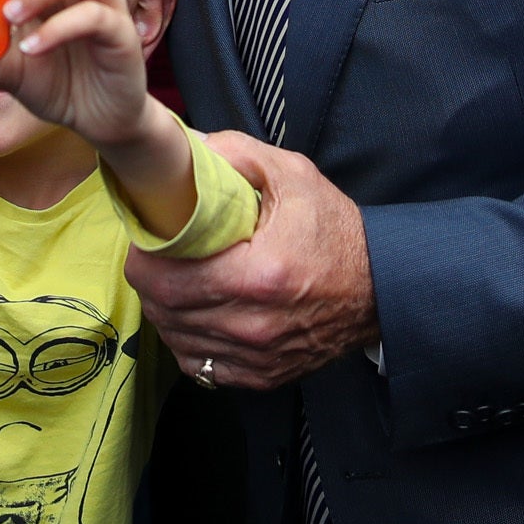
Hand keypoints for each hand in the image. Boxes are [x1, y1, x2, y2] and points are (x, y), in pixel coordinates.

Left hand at [128, 130, 377, 390]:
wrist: (379, 287)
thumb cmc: (334, 230)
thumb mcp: (292, 175)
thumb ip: (236, 155)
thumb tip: (186, 149)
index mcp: (260, 274)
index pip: (166, 279)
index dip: (144, 256)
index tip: (148, 237)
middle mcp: (254, 324)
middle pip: (165, 310)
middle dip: (150, 280)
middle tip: (157, 254)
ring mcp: (256, 356)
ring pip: (176, 339)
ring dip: (165, 310)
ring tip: (176, 280)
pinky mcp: (259, 375)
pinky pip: (199, 365)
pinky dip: (187, 339)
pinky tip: (197, 313)